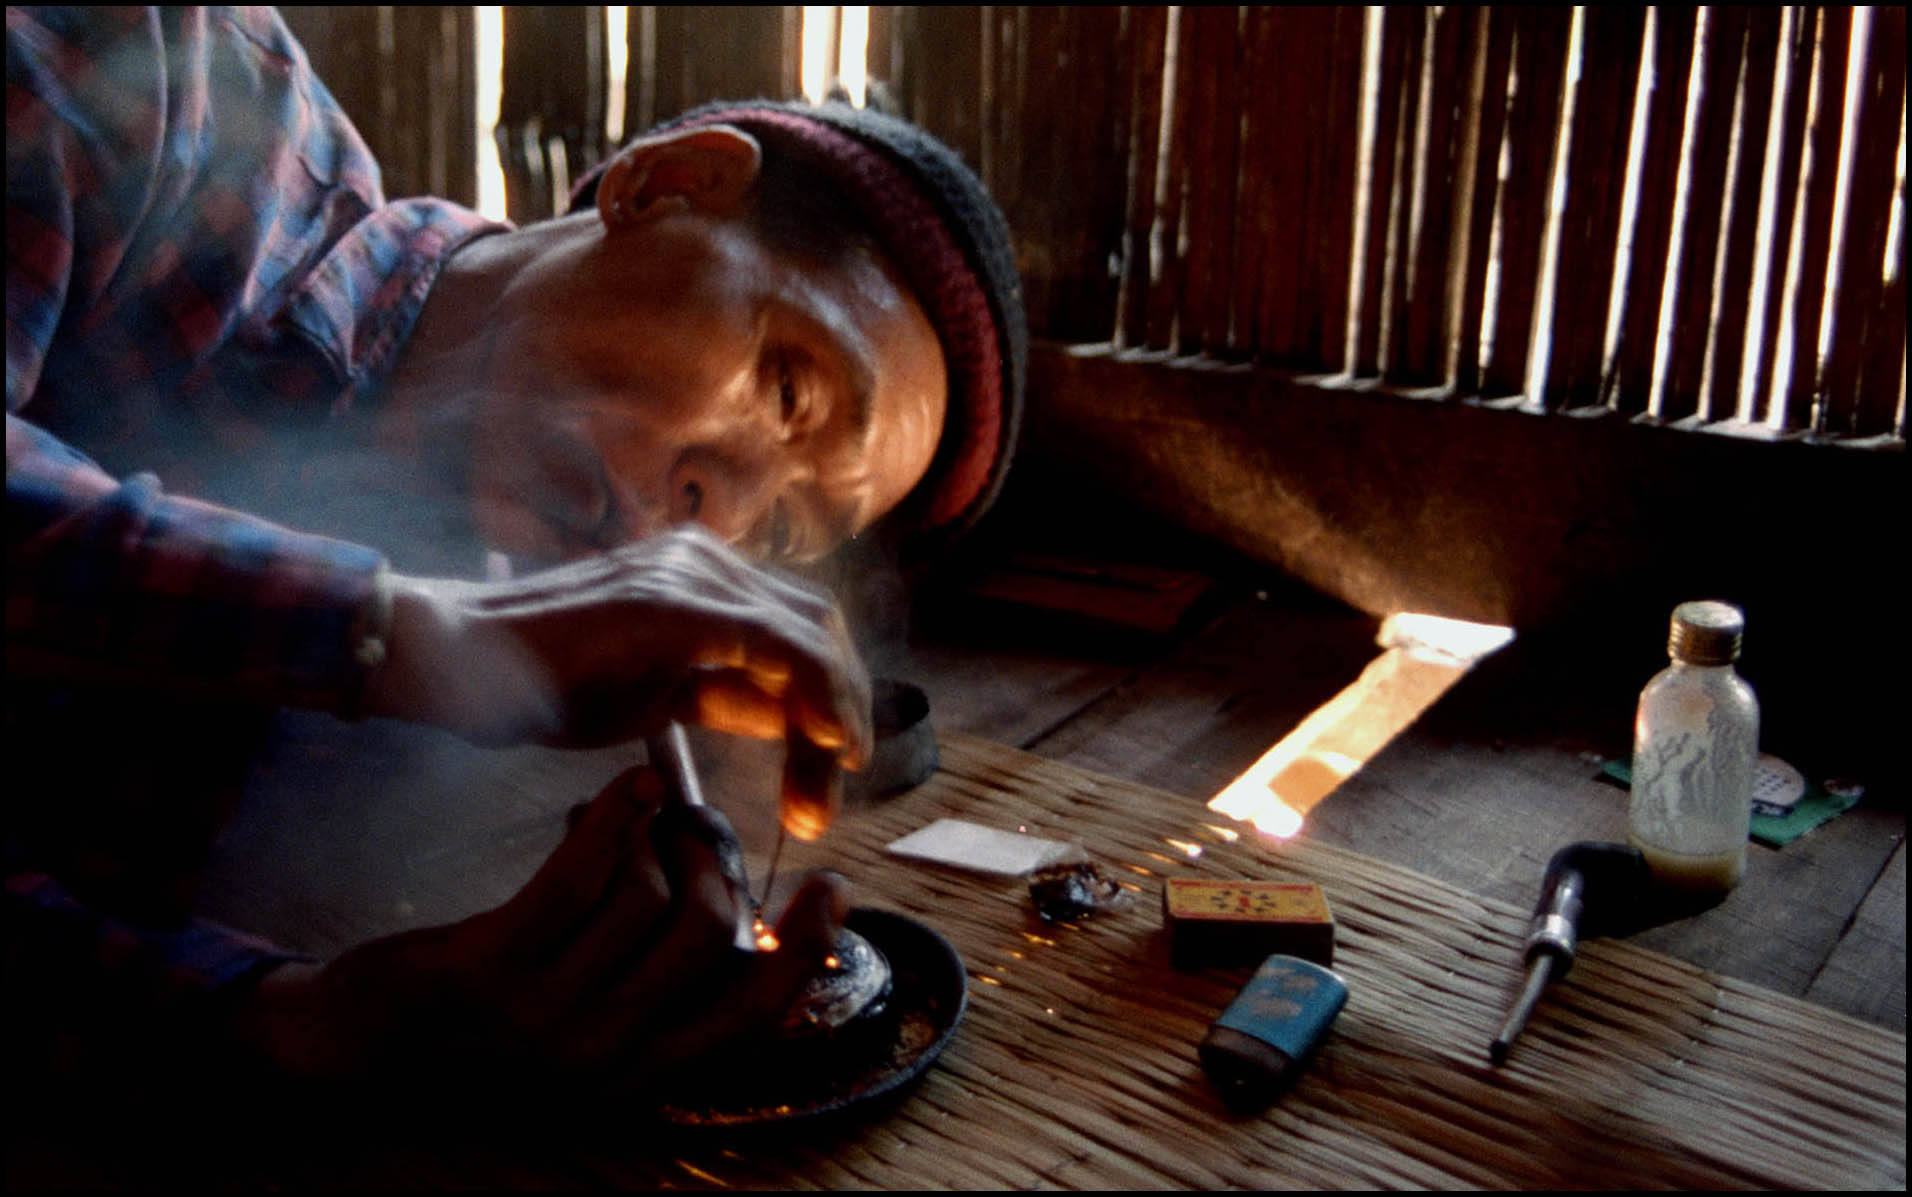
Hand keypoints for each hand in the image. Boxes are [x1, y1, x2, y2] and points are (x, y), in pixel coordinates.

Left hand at [235, 768, 849, 1097]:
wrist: (363, 1049)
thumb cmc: (492, 1026)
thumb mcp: (590, 1033)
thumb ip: (664, 992)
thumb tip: (753, 928)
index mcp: (640, 1075)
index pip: (754, 1014)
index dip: (804, 948)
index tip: (832, 886)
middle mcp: (602, 1058)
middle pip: (708, 934)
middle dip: (715, 862)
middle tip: (696, 828)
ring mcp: (544, 1017)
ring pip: (647, 894)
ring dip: (656, 835)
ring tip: (641, 817)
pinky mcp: (491, 967)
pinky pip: (584, 871)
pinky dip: (618, 814)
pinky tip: (625, 789)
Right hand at [364, 525, 869, 837]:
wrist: (458, 662)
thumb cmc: (545, 682)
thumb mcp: (657, 694)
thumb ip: (725, 694)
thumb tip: (788, 718)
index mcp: (704, 576)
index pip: (800, 628)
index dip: (835, 695)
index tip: (839, 763)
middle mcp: (707, 562)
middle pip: (818, 629)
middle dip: (842, 713)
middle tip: (832, 791)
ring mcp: (692, 575)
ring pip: (811, 637)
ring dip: (835, 719)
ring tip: (821, 796)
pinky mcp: (675, 606)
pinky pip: (780, 644)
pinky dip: (820, 693)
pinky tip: (828, 744)